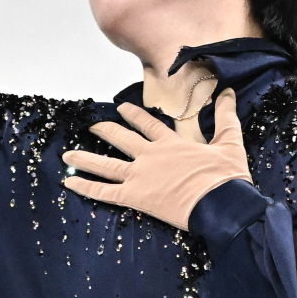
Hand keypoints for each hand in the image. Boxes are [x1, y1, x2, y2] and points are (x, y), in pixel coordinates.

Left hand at [61, 88, 252, 230]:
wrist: (222, 204)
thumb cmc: (227, 177)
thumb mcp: (229, 143)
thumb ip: (225, 117)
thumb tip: (229, 93)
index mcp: (171, 143)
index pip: (148, 124)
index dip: (134, 115)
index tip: (121, 108)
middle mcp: (150, 155)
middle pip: (121, 139)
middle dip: (105, 131)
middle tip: (92, 125)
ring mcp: (140, 175)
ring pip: (106, 164)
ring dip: (85, 158)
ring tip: (67, 155)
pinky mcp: (135, 196)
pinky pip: (104, 191)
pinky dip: (86, 187)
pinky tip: (70, 182)